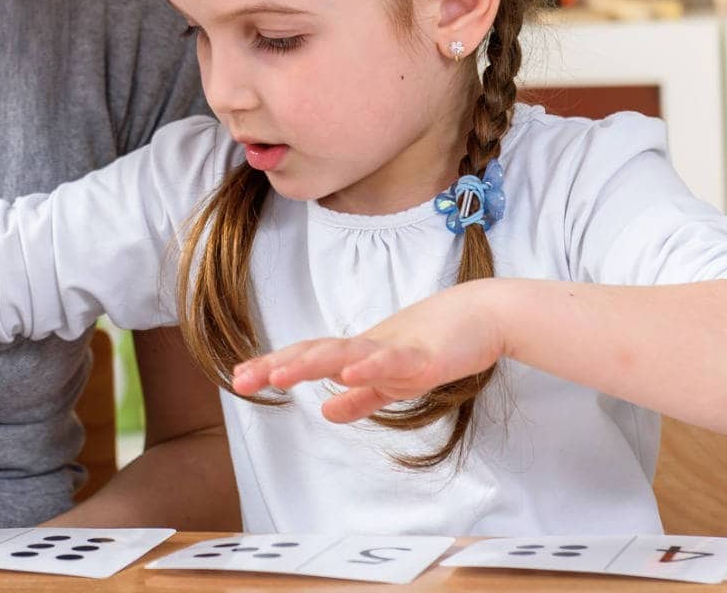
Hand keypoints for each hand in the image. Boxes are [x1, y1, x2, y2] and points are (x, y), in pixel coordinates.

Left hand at [230, 280, 508, 423]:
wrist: (487, 314)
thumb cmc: (441, 340)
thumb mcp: (395, 378)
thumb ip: (363, 396)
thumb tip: (328, 412)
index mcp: (360, 353)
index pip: (308, 358)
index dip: (274, 365)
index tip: (239, 377)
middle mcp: (368, 346)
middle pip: (315, 353)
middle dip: (276, 365)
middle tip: (240, 379)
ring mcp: (394, 348)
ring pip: (345, 353)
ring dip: (310, 363)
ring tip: (279, 374)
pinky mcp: (425, 355)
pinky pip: (393, 361)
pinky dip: (370, 366)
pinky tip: (347, 372)